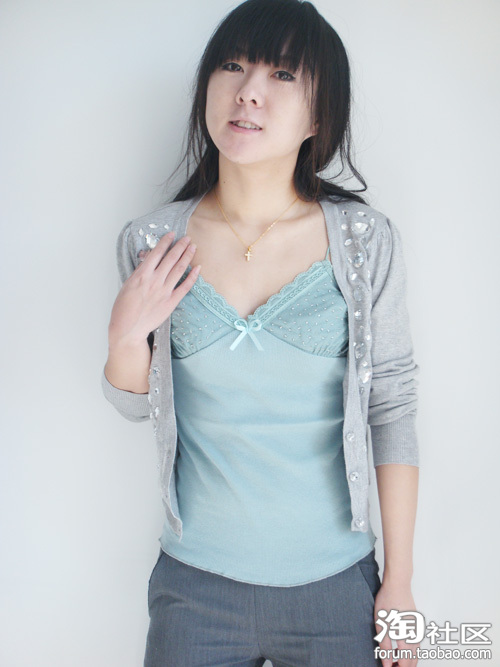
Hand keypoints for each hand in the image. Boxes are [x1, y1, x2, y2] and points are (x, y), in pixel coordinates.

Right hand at [108, 232, 199, 347]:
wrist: (128, 329)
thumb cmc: (123, 308)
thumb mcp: (128, 284)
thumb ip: (140, 272)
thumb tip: (148, 260)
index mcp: (142, 275)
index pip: (156, 253)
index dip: (166, 242)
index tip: (172, 234)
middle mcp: (155, 281)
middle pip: (171, 258)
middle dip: (180, 246)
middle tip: (187, 238)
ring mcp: (164, 291)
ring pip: (179, 269)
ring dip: (187, 256)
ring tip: (193, 247)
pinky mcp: (171, 302)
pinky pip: (185, 287)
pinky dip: (192, 276)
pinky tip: (198, 268)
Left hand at [374, 580, 419, 666]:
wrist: (398, 585)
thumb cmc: (388, 602)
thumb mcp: (382, 626)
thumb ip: (385, 647)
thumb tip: (386, 664)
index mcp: (406, 639)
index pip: (405, 664)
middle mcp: (415, 637)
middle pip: (413, 660)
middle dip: (402, 665)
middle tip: (390, 665)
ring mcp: (417, 630)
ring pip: (415, 652)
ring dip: (406, 658)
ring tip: (393, 657)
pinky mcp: (416, 624)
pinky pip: (416, 642)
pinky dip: (410, 649)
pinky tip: (400, 645)